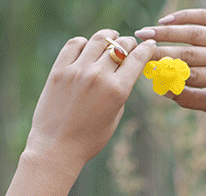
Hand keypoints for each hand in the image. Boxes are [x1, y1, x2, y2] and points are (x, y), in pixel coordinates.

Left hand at [24, 30, 156, 173]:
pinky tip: (88, 47)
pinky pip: (74, 44)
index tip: (149, 44)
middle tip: (131, 44)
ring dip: (109, 37)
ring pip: (98, 39)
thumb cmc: (89, 140)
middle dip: (129, 43)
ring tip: (112, 38)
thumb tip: (121, 73)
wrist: (57, 147)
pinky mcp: (59, 69)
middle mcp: (98, 76)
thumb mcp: (113, 119)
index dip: (146, 49)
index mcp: (117, 91)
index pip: (137, 59)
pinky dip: (84, 43)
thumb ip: (119, 94)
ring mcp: (77, 70)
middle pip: (120, 46)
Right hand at [134, 9, 205, 113]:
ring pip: (193, 32)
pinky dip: (184, 17)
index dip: (168, 73)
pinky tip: (165, 22)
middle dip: (161, 52)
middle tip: (139, 50)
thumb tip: (164, 90)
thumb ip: (191, 99)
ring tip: (146, 33)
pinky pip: (204, 15)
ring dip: (167, 32)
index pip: (191, 75)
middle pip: (189, 53)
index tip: (147, 70)